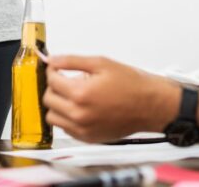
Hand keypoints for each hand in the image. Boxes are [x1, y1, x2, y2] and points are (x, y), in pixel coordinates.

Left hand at [43, 55, 177, 142]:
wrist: (150, 105)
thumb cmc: (131, 84)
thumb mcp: (101, 63)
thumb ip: (72, 61)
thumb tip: (52, 60)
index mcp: (81, 94)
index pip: (51, 81)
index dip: (52, 71)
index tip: (56, 68)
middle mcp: (79, 115)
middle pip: (48, 100)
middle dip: (54, 87)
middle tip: (65, 80)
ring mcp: (82, 129)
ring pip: (53, 117)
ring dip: (57, 105)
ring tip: (72, 96)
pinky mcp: (88, 138)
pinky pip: (65, 129)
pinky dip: (67, 118)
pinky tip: (80, 108)